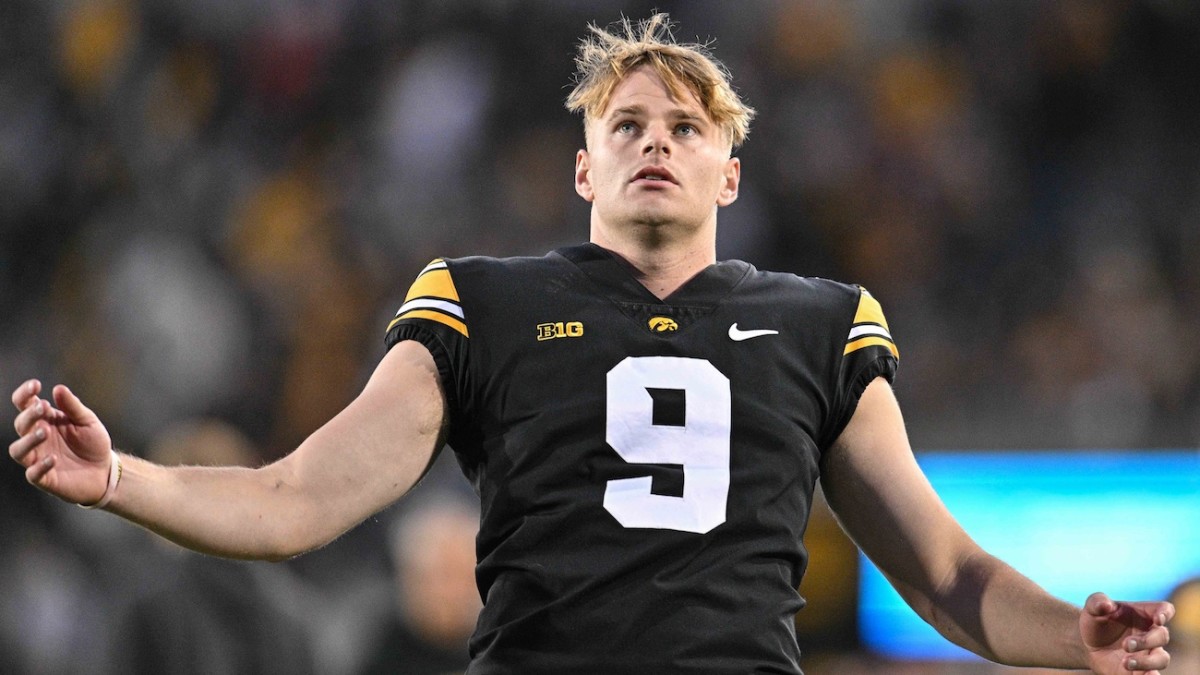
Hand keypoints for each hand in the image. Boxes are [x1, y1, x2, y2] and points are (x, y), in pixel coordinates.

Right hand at [9, 379, 112, 504]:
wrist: (105, 471)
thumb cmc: (93, 443)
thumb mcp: (87, 421)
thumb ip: (73, 406)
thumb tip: (58, 388)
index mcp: (45, 420)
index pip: (25, 405)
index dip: (25, 394)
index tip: (35, 384)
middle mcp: (37, 438)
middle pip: (20, 424)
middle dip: (29, 415)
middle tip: (43, 407)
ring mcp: (38, 458)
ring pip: (18, 450)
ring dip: (28, 440)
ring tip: (45, 431)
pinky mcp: (44, 478)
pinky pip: (33, 473)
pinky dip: (40, 466)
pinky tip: (53, 458)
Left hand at [1082, 591, 1174, 673]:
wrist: (1088, 645)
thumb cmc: (1096, 621)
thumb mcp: (1092, 608)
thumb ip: (1097, 602)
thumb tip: (1106, 604)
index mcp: (1144, 614)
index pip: (1164, 609)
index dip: (1164, 613)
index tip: (1157, 619)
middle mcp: (1151, 634)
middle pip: (1162, 636)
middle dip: (1146, 641)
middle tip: (1126, 645)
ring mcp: (1148, 653)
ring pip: (1161, 659)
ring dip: (1147, 662)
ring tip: (1126, 662)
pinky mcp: (1141, 670)